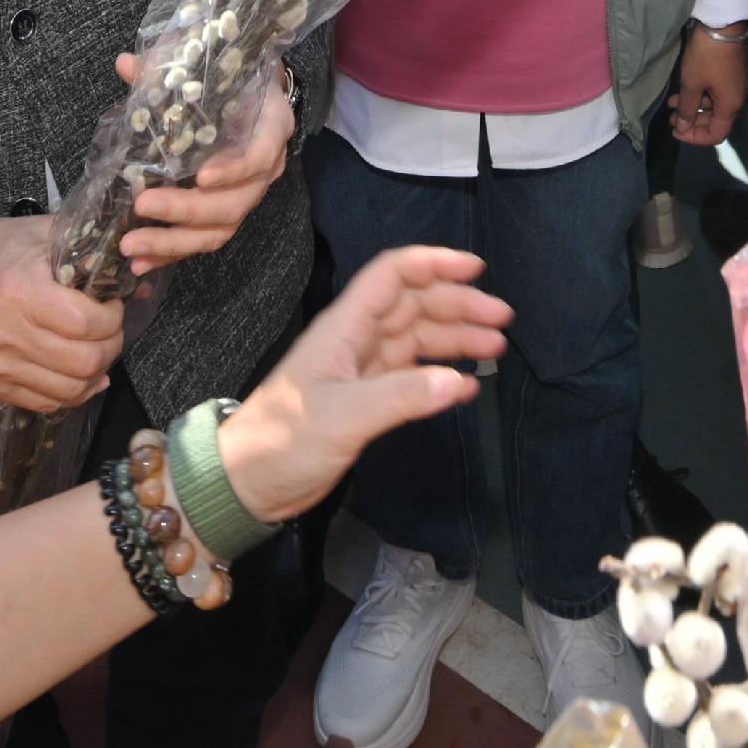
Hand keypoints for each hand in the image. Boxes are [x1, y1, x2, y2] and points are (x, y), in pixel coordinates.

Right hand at [0, 212, 125, 412]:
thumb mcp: (43, 234)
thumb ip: (88, 248)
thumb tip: (135, 268)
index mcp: (20, 291)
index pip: (86, 323)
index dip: (112, 318)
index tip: (113, 305)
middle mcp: (6, 333)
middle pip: (84, 362)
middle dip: (111, 346)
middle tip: (111, 329)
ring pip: (70, 390)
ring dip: (96, 372)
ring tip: (97, 348)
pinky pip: (47, 403)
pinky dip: (72, 391)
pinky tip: (79, 371)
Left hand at [119, 53, 292, 273]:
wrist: (251, 90)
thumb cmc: (230, 77)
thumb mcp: (207, 65)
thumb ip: (167, 67)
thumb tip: (125, 64)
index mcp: (270, 126)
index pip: (261, 154)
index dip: (235, 169)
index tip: (203, 177)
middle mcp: (265, 167)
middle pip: (235, 203)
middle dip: (187, 211)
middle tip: (144, 206)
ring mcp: (246, 194)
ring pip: (220, 230)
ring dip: (174, 242)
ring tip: (133, 247)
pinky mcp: (225, 213)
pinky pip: (203, 239)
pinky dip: (171, 252)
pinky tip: (140, 260)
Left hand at [214, 247, 506, 521]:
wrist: (246, 484)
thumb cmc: (280, 442)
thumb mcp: (341, 418)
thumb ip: (399, 397)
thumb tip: (457, 381)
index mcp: (343, 329)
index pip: (392, 276)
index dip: (433, 263)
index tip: (476, 269)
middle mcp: (355, 341)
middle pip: (414, 305)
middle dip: (457, 304)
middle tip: (502, 320)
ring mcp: (360, 370)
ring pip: (417, 338)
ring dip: (455, 337)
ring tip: (495, 347)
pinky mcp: (365, 400)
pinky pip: (411, 375)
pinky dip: (440, 374)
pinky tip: (466, 384)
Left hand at [666, 27, 747, 145]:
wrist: (722, 24)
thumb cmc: (706, 57)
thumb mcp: (692, 84)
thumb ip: (687, 110)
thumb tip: (683, 128)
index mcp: (731, 106)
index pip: (716, 135)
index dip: (694, 137)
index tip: (676, 132)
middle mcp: (737, 99)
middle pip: (715, 121)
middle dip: (691, 122)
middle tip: (671, 118)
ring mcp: (735, 85)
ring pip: (713, 105)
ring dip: (692, 107)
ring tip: (671, 103)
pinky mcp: (731, 73)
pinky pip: (715, 92)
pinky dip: (699, 94)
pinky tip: (682, 91)